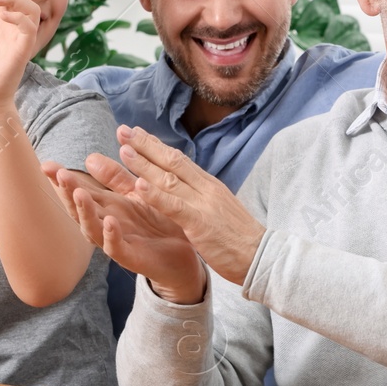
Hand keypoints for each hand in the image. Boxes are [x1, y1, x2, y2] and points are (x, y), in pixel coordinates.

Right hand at [43, 156, 205, 303]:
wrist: (182, 255)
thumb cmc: (156, 223)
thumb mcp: (136, 195)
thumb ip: (115, 177)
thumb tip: (90, 157)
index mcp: (106, 208)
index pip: (78, 191)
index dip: (62, 180)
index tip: (46, 164)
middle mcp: (105, 224)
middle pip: (79, 209)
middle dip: (67, 192)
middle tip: (60, 174)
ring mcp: (116, 242)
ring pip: (92, 229)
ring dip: (85, 212)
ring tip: (79, 193)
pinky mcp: (132, 257)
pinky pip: (116, 248)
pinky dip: (111, 236)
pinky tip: (110, 222)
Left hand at [114, 126, 264, 287]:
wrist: (263, 256)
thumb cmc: (240, 238)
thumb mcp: (221, 209)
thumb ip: (204, 197)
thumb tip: (188, 188)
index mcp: (210, 185)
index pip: (180, 159)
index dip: (157, 145)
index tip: (138, 133)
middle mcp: (206, 188)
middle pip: (172, 161)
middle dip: (145, 145)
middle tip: (123, 129)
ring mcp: (203, 204)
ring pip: (168, 179)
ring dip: (144, 163)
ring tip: (123, 149)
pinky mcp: (200, 223)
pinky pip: (173, 206)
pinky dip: (155, 195)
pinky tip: (138, 185)